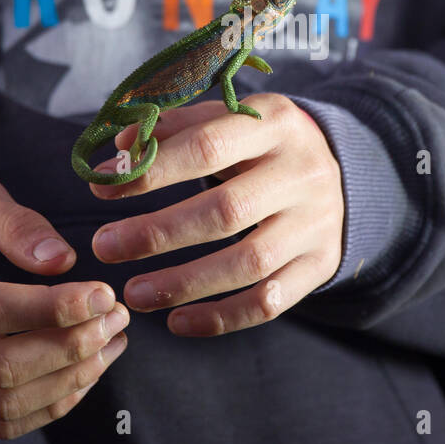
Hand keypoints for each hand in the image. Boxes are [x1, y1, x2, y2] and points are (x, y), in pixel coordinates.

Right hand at [0, 173, 128, 438]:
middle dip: (71, 347)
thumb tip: (63, 261)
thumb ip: (17, 224)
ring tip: (112, 341)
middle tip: (117, 316)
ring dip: (70, 379)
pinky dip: (51, 404)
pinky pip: (0, 420)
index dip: (54, 309)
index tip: (105, 293)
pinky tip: (87, 370)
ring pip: (4, 403)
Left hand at [87, 93, 344, 335]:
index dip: (152, 172)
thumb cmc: (262, 146)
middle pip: (226, 211)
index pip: (207, 147)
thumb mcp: (229, 121)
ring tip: (134, 293)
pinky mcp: (321, 264)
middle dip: (158, 233)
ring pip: (249, 263)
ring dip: (184, 282)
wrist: (343, 174)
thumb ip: (175, 128)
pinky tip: (177, 322)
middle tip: (104, 247)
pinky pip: (269, 301)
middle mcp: (303, 173)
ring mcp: (316, 223)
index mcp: (276, 123)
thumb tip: (120, 149)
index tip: (102, 190)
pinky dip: (221, 318)